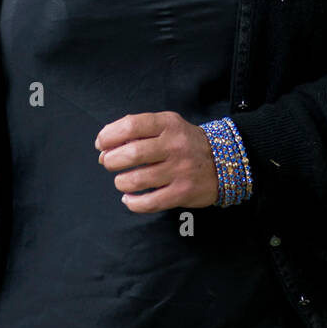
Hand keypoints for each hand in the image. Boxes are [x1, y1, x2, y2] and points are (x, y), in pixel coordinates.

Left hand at [94, 111, 218, 212]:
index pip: (131, 125)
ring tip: (122, 181)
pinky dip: (133, 203)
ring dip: (121, 182)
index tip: (101, 144)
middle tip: (109, 163)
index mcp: (168, 124)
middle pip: (131, 154)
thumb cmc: (184, 143)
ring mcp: (180, 170)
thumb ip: (137, 132)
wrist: (225, 161)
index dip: (109, 135)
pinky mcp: (183, 193)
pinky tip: (130, 199)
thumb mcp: (167, 126)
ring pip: (137, 180)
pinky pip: (149, 202)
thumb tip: (103, 150)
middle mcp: (175, 145)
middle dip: (111, 160)